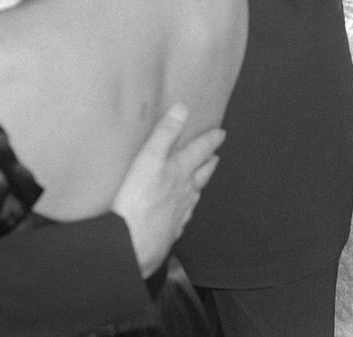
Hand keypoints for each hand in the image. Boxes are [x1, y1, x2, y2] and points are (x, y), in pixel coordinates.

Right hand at [112, 103, 225, 276]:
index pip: (200, 151)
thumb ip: (165, 134)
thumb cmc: (137, 201)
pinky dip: (186, 210)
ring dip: (199, 185)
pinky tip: (182, 213)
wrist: (131, 246)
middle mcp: (184, 193)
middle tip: (215, 156)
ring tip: (201, 181)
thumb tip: (182, 108)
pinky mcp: (168, 233)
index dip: (210, 140)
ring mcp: (178, 215)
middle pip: (201, 175)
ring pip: (194, 196)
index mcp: (179, 172)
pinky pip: (182, 218)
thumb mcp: (148, 159)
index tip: (221, 133)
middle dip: (209, 163)